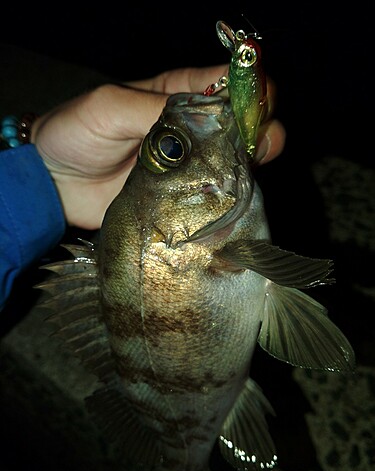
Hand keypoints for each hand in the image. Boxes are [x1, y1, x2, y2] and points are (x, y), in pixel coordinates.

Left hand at [31, 66, 284, 229]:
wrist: (55, 183)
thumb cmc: (76, 133)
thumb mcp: (109, 107)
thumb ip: (154, 108)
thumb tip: (203, 120)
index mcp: (178, 95)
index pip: (228, 83)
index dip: (252, 89)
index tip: (260, 105)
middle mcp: (191, 129)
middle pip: (242, 124)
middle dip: (261, 129)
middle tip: (260, 146)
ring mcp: (190, 166)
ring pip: (234, 160)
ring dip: (251, 163)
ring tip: (249, 171)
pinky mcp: (182, 197)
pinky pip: (214, 194)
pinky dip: (230, 194)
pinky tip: (233, 197)